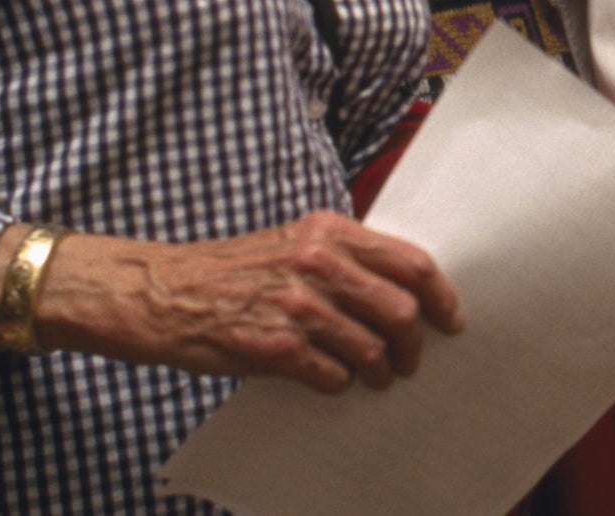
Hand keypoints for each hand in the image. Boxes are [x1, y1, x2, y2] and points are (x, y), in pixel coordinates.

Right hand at [39, 212, 463, 392]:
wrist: (164, 293)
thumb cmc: (233, 271)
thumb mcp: (293, 242)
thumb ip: (344, 256)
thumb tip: (403, 289)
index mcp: (329, 231)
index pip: (410, 261)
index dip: (441, 295)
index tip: (451, 319)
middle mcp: (318, 263)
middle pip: (401, 309)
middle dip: (414, 344)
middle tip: (410, 362)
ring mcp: (297, 305)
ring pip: (371, 349)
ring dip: (380, 372)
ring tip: (375, 379)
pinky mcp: (275, 346)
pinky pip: (333, 375)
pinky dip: (339, 384)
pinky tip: (330, 381)